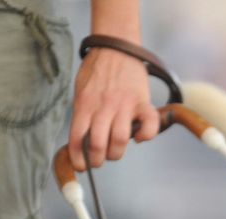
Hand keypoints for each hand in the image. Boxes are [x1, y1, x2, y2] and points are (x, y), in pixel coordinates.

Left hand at [68, 48, 158, 170]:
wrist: (116, 45)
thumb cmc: (96, 71)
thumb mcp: (80, 92)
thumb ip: (82, 115)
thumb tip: (81, 142)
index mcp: (84, 105)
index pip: (77, 140)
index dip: (78, 160)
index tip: (82, 166)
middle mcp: (103, 106)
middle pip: (98, 145)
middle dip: (97, 160)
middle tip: (99, 159)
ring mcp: (123, 104)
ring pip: (119, 140)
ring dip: (116, 152)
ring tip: (115, 151)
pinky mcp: (141, 101)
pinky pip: (148, 125)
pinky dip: (146, 136)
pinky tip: (139, 138)